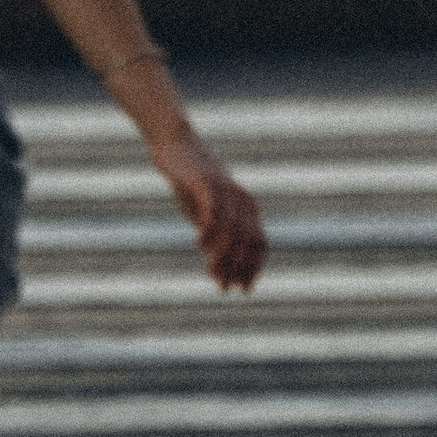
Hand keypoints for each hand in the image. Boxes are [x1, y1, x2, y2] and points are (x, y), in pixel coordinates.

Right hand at [157, 130, 266, 293]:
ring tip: (212, 272)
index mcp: (248, 207)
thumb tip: (220, 272)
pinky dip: (209, 231)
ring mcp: (226, 190)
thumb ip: (216, 239)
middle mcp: (243, 199)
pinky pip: (213, 210)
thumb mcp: (206, 215)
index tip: (243, 290)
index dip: (254, 269)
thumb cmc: (192, 184)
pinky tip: (200, 245)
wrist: (176, 146)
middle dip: (237, 268)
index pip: (260, 244)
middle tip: (223, 286)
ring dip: (223, 256)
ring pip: (232, 230)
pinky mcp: (206, 183)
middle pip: (248, 241)